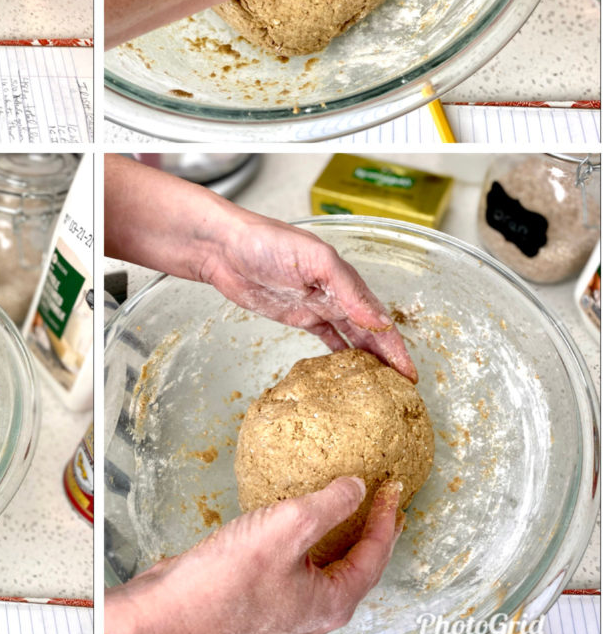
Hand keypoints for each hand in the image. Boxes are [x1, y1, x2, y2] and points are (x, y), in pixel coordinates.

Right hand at [106, 477, 403, 633]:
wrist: (173, 613)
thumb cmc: (228, 579)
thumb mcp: (287, 527)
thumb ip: (328, 504)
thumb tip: (356, 487)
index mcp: (332, 601)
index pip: (374, 555)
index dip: (386, 517)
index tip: (393, 487)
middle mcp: (313, 611)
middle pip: (354, 566)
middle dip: (368, 530)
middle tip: (378, 500)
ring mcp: (286, 607)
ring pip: (323, 567)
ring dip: (335, 535)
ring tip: (339, 504)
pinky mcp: (259, 598)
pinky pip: (294, 565)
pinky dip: (303, 540)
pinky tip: (286, 521)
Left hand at [202, 202, 416, 381]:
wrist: (224, 247)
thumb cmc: (266, 242)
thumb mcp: (314, 258)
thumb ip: (348, 289)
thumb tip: (380, 321)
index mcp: (344, 279)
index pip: (379, 318)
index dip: (396, 346)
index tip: (410, 374)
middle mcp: (335, 293)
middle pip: (369, 332)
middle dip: (387, 358)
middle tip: (402, 391)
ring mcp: (316, 305)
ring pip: (351, 337)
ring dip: (368, 359)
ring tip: (382, 387)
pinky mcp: (296, 315)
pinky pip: (325, 338)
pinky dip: (339, 354)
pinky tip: (349, 371)